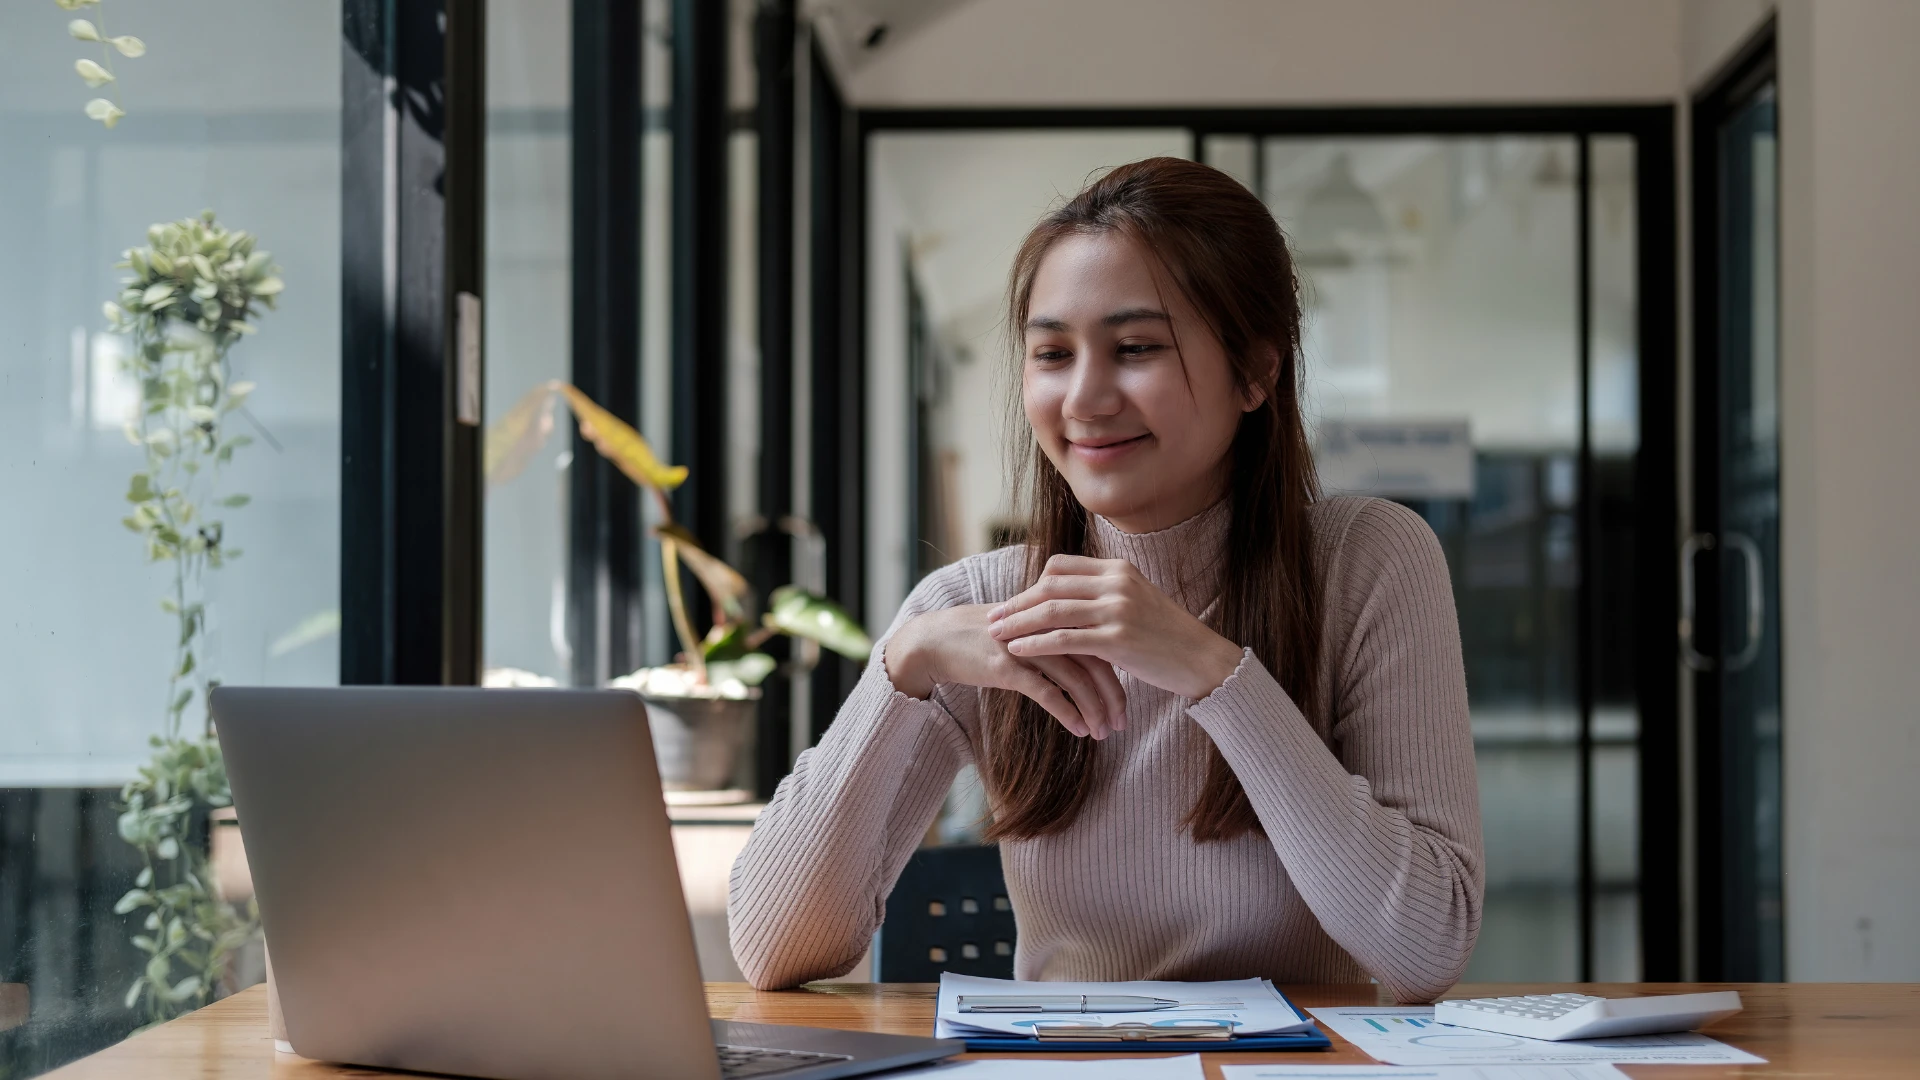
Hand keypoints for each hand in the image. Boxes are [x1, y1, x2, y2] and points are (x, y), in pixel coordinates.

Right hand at [885, 604, 1128, 738]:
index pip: (1098, 641)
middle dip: (1112, 695)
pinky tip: (1080, 730)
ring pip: (1075, 679)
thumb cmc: (981, 638)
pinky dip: (1068, 713)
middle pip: (1094, 659)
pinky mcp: (1006, 667)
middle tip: (1122, 722)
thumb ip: (1054, 639)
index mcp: (1053, 614)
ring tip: (1103, 733)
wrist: (935, 640)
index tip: (1127, 698)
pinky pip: (1046, 692)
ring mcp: (1026, 646)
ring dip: (1094, 709)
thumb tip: (1087, 660)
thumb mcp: (1023, 631)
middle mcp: (1045, 627)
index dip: (1118, 670)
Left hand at [987, 555, 1244, 700]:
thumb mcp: (1135, 602)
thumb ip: (1103, 594)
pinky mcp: (1117, 639)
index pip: (1060, 567)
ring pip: (1053, 611)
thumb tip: (1066, 597)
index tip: (1014, 602)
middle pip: (1050, 586)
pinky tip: (1017, 651)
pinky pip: (1065, 638)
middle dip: (1017, 603)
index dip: (1032, 585)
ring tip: (996, 634)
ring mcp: (1117, 609)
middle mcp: (1116, 583)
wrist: (1200, 659)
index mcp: (1118, 569)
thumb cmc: (1165, 636)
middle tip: (993, 618)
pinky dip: (1036, 644)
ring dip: (1019, 623)